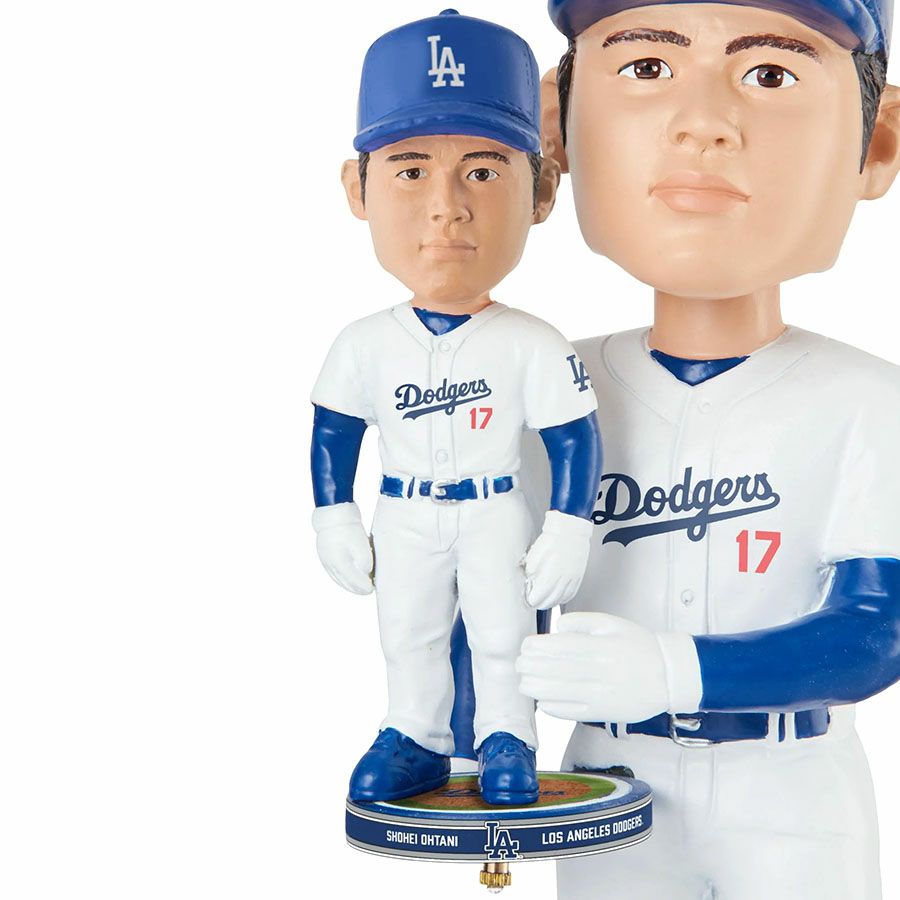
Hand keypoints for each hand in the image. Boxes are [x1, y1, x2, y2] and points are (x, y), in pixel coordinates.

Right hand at [312, 502, 373, 594]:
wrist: (333, 512)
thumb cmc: (349, 527)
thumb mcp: (362, 544)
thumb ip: (365, 562)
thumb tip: (366, 572)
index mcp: (340, 563)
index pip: (354, 581)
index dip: (364, 587)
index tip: (372, 589)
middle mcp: (331, 564)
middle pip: (345, 582)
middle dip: (357, 588)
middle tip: (367, 591)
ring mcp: (326, 560)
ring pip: (338, 578)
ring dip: (348, 584)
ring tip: (358, 587)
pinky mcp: (324, 554)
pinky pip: (333, 572)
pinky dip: (341, 577)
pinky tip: (346, 578)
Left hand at [516, 612, 702, 722]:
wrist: (669, 675)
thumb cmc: (639, 646)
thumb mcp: (612, 623)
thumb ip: (581, 621)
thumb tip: (556, 628)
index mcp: (601, 648)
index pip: (560, 648)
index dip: (537, 648)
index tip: (525, 646)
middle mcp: (599, 673)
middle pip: (553, 672)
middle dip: (530, 668)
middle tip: (519, 664)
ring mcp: (599, 695)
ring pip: (557, 694)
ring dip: (535, 688)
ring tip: (525, 681)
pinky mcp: (601, 713)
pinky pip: (569, 712)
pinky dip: (551, 706)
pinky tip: (542, 699)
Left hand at [524, 511, 592, 609]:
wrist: (571, 530)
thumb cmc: (553, 538)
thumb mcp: (536, 551)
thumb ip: (531, 567)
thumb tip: (528, 579)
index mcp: (553, 569)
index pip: (542, 591)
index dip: (534, 598)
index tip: (529, 600)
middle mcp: (564, 575)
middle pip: (552, 598)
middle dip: (541, 603)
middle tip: (534, 603)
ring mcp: (573, 577)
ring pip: (562, 597)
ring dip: (551, 603)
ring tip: (544, 603)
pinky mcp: (579, 576)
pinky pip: (571, 593)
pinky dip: (563, 598)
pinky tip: (557, 599)